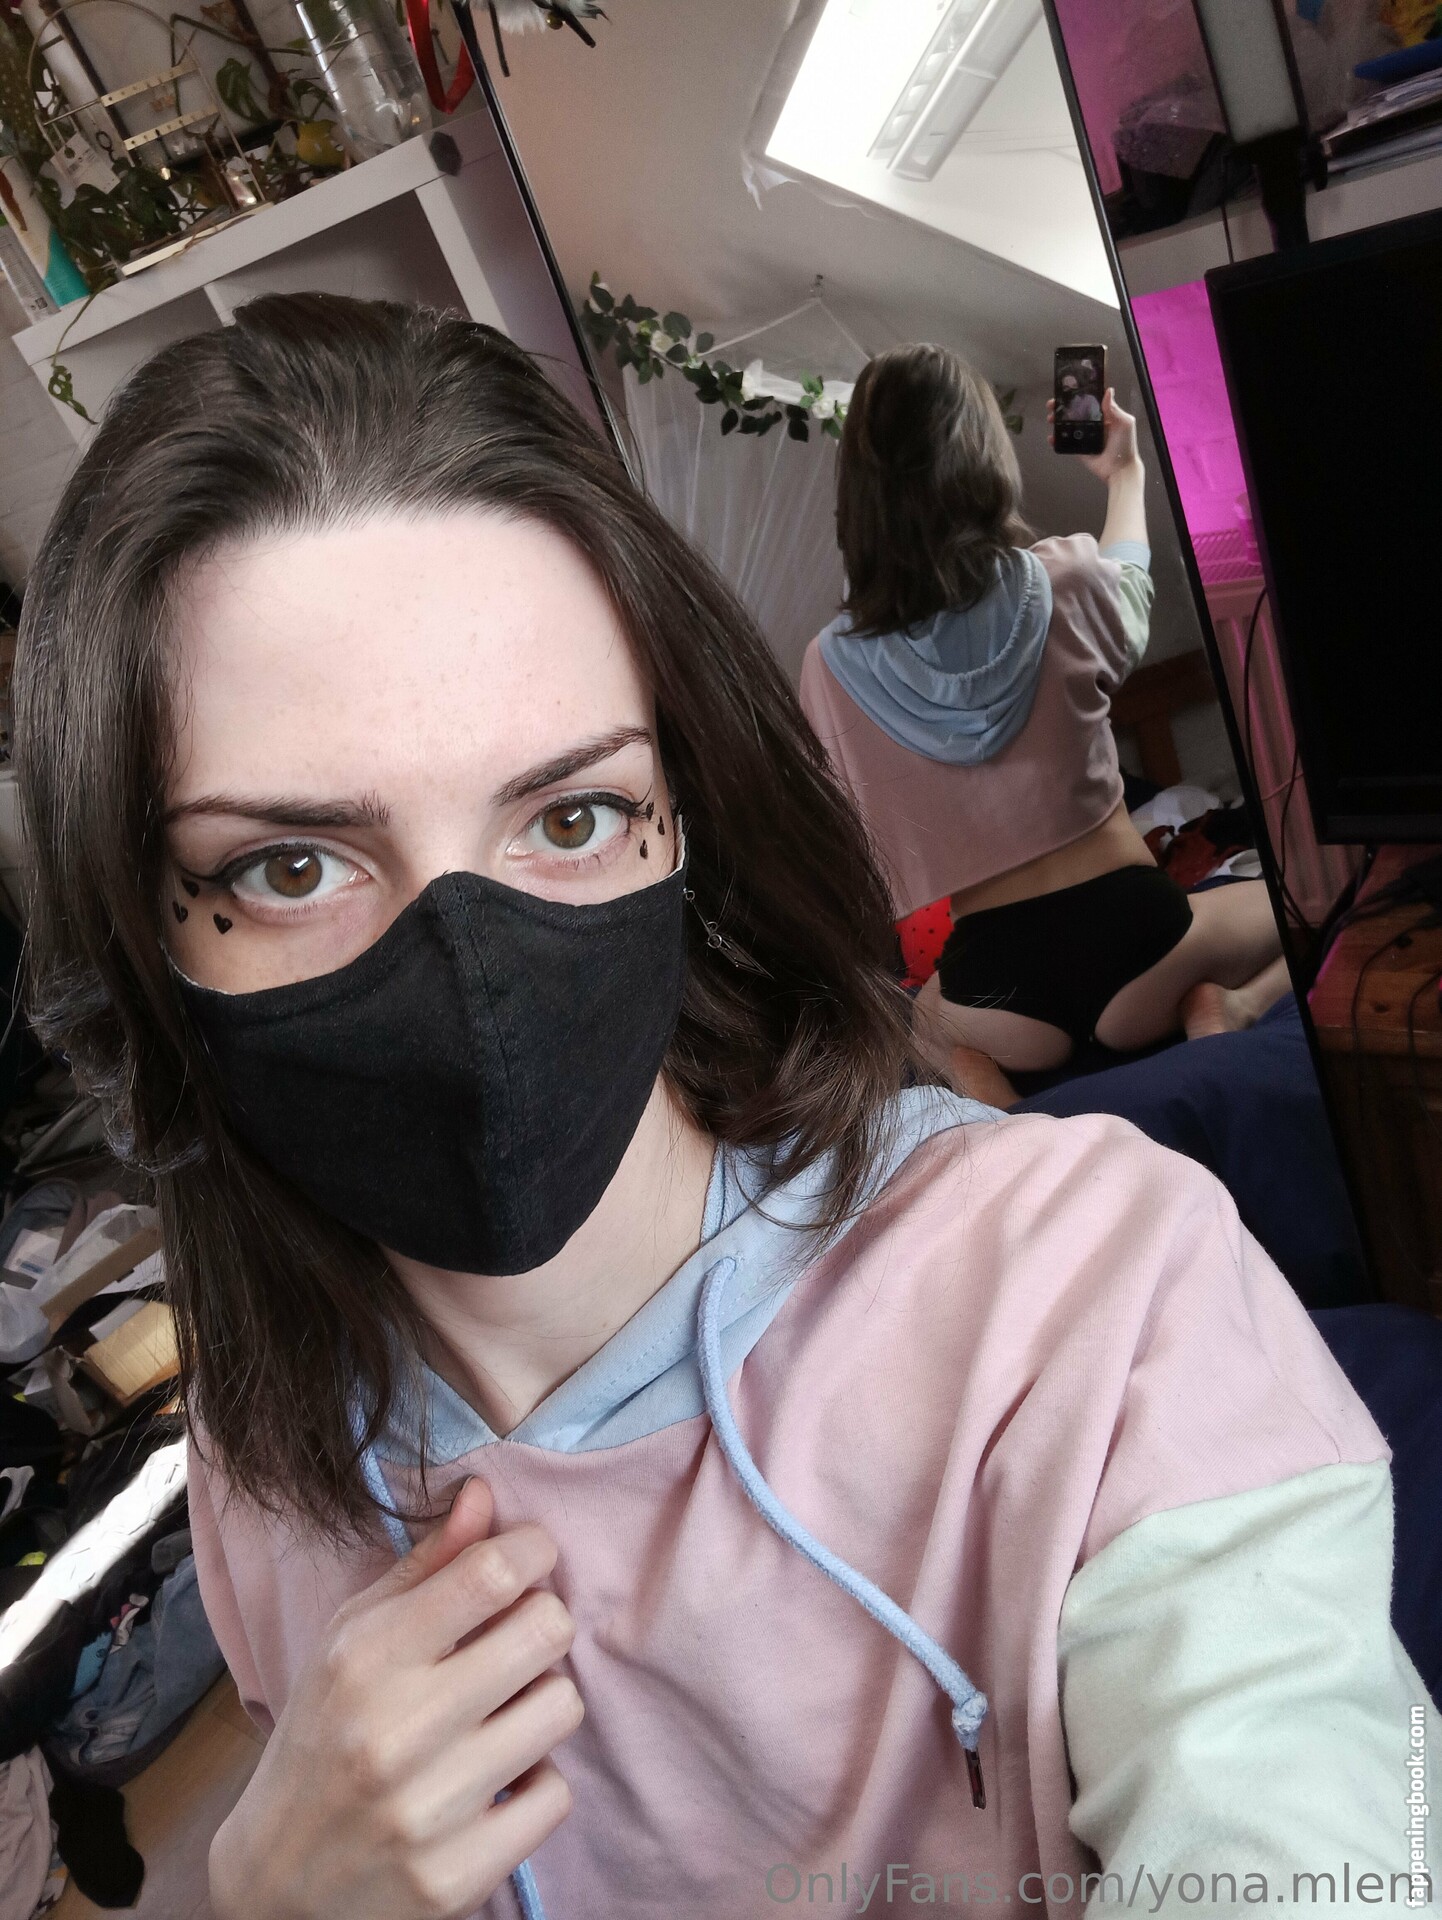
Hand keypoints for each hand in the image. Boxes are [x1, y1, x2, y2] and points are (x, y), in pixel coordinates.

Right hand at [209, 1479, 580, 1919]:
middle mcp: (398, 1730)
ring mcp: (430, 1809)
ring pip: (561, 1707)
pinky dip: (535, 1783)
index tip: (528, 1558)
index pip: (491, 1573)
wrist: (277, 1882)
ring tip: (498, 1715)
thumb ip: (424, 1566)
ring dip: (540, 1703)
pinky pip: (556, 1794)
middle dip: (541, 1623)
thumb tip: (485, 1494)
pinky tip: (495, 1781)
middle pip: (546, 1630)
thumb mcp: (350, 1638)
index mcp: (366, 1657)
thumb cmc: (322, 1736)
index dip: (531, 1551)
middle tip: (513, 1641)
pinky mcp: (457, 1875)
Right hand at [1047, 388, 1141, 482]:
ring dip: (1057, 421)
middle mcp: (1093, 424)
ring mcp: (1084, 437)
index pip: (1088, 402)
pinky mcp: (1078, 449)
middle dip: (1062, 407)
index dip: (1077, 396)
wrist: (1119, 470)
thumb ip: (1114, 408)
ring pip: (1068, 425)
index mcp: (1103, 416)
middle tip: (1052, 405)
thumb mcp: (1124, 423)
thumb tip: (1109, 390)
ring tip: (1050, 418)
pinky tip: (1051, 437)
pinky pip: (1066, 442)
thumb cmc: (1125, 445)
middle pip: (1075, 412)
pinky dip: (1057, 439)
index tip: (1066, 391)